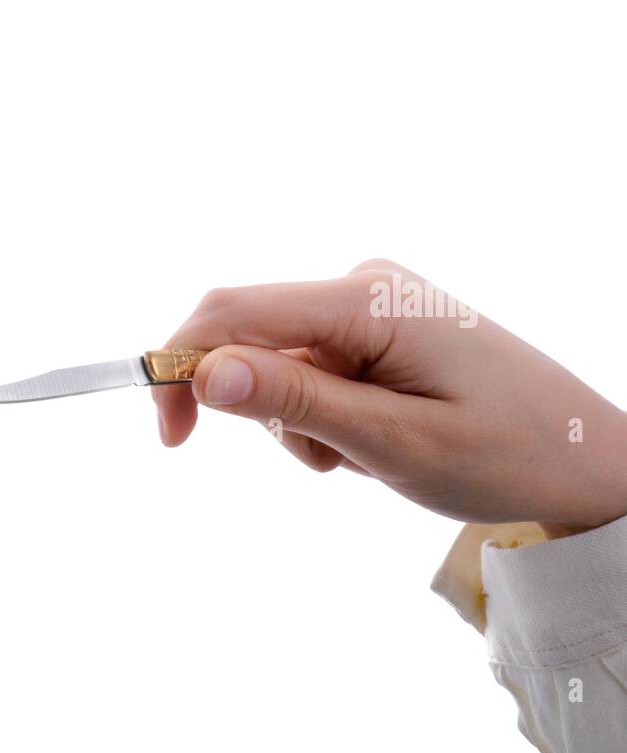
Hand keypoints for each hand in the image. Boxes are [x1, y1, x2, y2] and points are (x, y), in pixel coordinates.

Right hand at [153, 259, 626, 534]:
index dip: (180, 368)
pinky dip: (322, 419)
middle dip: (261, 411)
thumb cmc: (506, 452)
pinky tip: (374, 439)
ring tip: (368, 456)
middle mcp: (361, 286)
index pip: (234, 314)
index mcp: (366, 300)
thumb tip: (202, 372)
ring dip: (299, 425)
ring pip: (277, 368)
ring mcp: (369, 306)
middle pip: (250, 339)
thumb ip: (295, 403)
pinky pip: (309, 373)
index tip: (170, 439)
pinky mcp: (374, 330)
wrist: (585, 457)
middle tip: (325, 463)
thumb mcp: (393, 441)